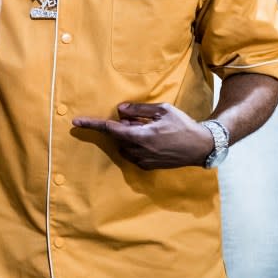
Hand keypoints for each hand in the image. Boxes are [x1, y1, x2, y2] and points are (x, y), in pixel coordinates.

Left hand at [73, 102, 212, 169]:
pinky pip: (133, 154)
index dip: (92, 124)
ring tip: (149, 129)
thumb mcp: (162, 110)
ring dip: (129, 136)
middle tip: (139, 119)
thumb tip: (119, 111)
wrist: (200, 146)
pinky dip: (135, 145)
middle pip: (118, 137)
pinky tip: (152, 139)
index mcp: (141, 136)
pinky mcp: (148, 167)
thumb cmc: (182, 125)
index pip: (110, 129)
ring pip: (124, 146)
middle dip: (123, 127)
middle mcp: (139, 151)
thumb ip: (138, 110)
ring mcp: (143, 161)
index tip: (76, 122)